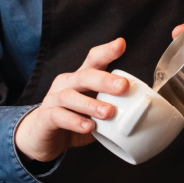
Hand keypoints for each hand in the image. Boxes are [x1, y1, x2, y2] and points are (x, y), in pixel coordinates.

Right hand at [14, 38, 128, 162]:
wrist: (41, 138)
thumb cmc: (73, 119)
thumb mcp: (94, 111)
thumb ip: (112, 106)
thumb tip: (141, 108)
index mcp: (80, 79)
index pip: (93, 60)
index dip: (107, 51)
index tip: (121, 44)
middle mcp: (66, 84)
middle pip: (84, 75)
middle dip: (104, 80)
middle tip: (123, 87)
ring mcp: (54, 99)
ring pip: (70, 96)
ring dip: (91, 104)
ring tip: (108, 112)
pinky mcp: (46, 118)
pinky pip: (59, 116)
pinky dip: (75, 121)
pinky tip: (88, 127)